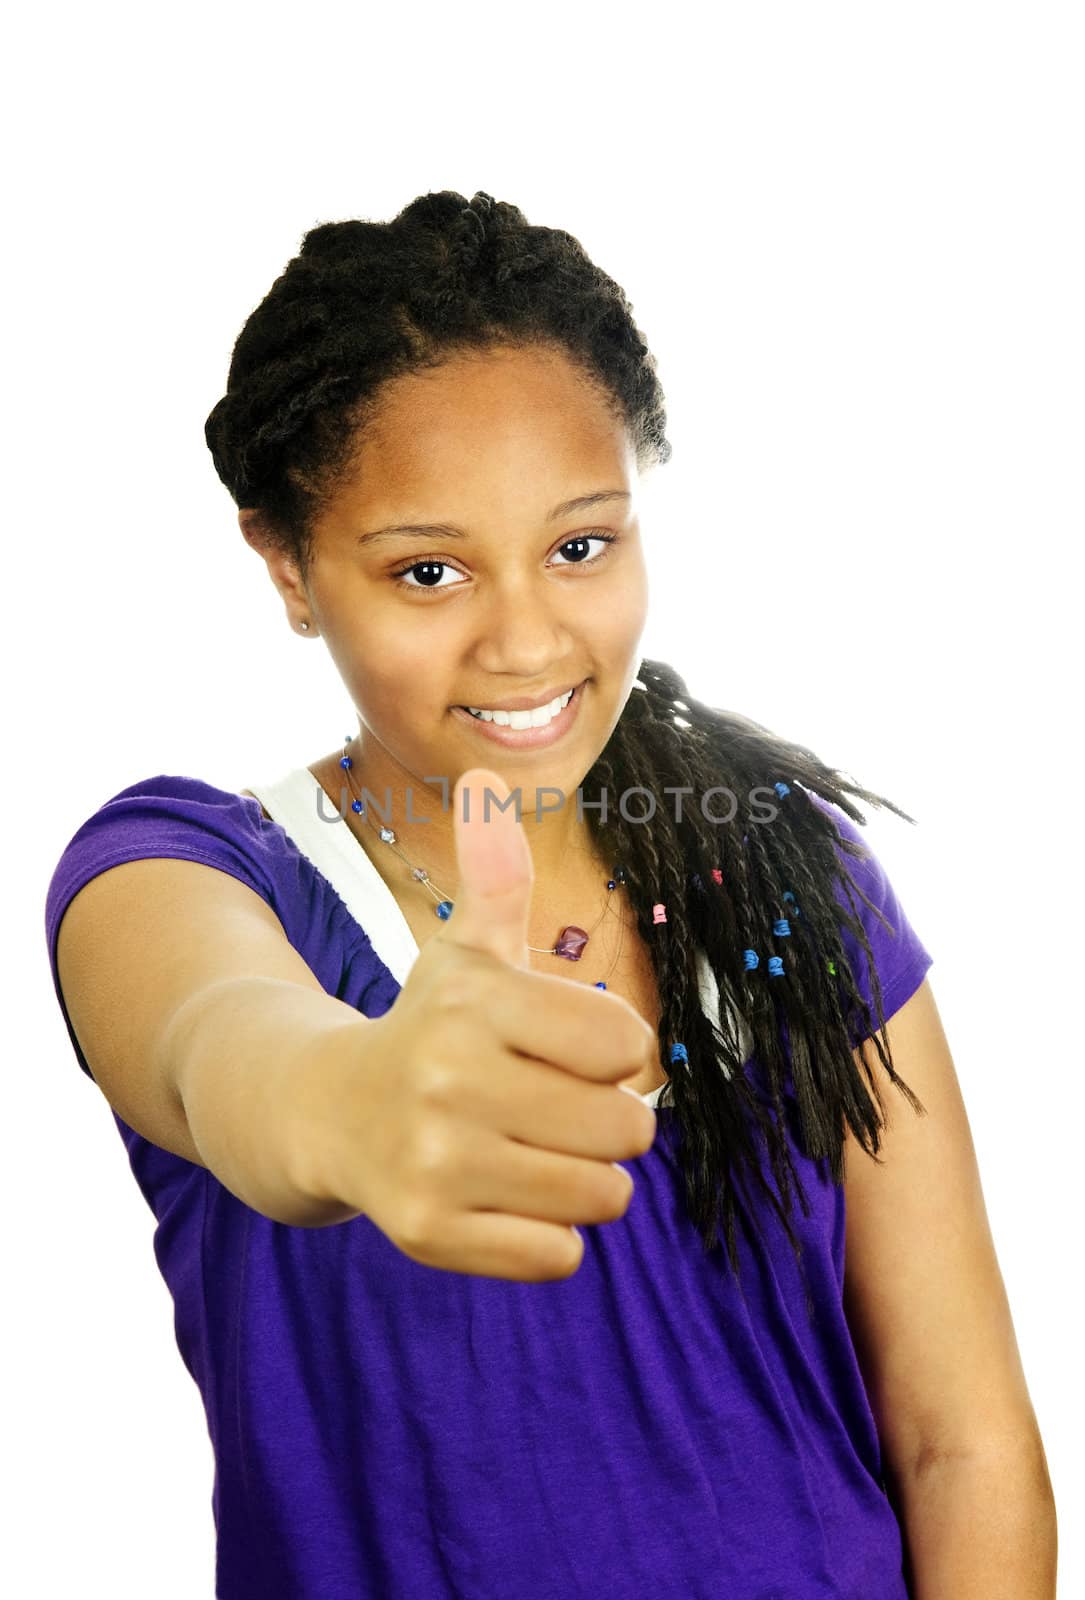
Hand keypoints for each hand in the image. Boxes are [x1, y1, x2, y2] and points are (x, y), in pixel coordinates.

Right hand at [308, 767, 658, 1280]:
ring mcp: (434, 1162)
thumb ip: (495, 876)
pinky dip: (549, 1235)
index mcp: (475, 1001)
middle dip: (610, 1123)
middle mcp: (448, 1079)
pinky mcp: (427, 1234)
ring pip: (601, 1196)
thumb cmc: (428, 1027)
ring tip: (537, 1154)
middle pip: (625, 1127)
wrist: (327, 1111)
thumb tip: (485, 778)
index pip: (627, 1045)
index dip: (614, 1053)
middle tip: (558, 1111)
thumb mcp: (464, 951)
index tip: (571, 1051)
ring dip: (586, 1181)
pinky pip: (557, 1256)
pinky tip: (505, 1198)